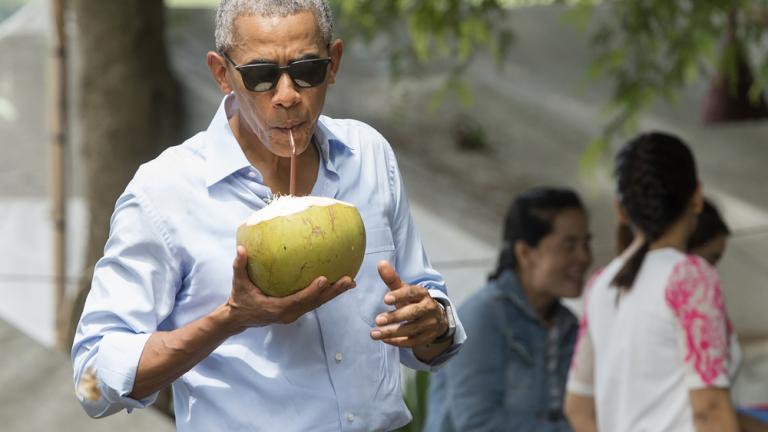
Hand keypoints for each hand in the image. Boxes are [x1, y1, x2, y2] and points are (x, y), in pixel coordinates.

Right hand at [226, 246, 354, 331]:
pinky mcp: (296, 311)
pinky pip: (314, 302)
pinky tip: (337, 283)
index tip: (324, 280)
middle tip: (349, 280)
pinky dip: (326, 293)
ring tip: (350, 282)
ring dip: (334, 293)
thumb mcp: (238, 283)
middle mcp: (289, 314)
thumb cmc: (239, 299)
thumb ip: (239, 266)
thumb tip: (241, 248)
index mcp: (277, 308)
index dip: (312, 291)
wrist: (239, 318)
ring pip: (317, 304)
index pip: (298, 300)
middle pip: (315, 303)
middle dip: (333, 292)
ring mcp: (294, 314)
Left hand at [370, 260, 447, 347]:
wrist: (436, 318)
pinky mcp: (427, 337)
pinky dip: (397, 341)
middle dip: (395, 317)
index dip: (399, 295)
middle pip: (412, 313)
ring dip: (392, 332)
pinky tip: (384, 339)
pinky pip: (412, 341)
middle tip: (378, 320)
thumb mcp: (405, 290)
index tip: (385, 299)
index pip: (412, 293)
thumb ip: (392, 279)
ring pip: (411, 329)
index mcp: (422, 293)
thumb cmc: (415, 301)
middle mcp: (428, 308)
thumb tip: (380, 263)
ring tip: (374, 333)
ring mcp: (429, 324)